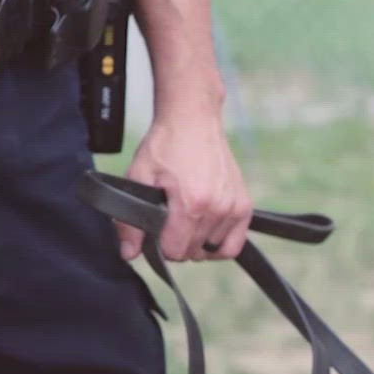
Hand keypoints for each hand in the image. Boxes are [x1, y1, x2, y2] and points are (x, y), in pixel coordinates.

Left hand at [116, 112, 250, 262]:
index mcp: (192, 205)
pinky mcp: (244, 205)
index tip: (155, 228)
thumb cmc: (166, 145)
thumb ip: (130, 221)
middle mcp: (218, 209)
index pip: (175, 252)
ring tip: (186, 219)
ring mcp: (234, 208)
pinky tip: (205, 231)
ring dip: (197, 242)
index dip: (160, 245)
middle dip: (177, 243)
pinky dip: (219, 245)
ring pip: (212, 251)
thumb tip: (129, 254)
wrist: (193, 119)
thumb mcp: (138, 177)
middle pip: (193, 253)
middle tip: (169, 219)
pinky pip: (234, 245)